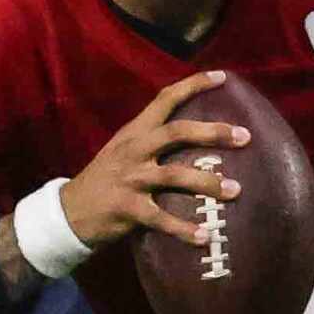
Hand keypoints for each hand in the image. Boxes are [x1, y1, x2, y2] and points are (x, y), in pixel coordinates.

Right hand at [61, 71, 248, 248]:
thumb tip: (199, 135)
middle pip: (177, 133)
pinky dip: (184, 230)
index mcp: (135, 132)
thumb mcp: (124, 150)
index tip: (223, 77)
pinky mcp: (127, 209)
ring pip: (175, 176)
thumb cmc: (106, 180)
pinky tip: (206, 236)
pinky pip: (161, 219)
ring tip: (236, 190)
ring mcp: (130, 179)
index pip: (165, 99)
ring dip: (208, 183)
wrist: (69, 211)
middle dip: (212, 132)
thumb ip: (153, 140)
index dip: (194, 85)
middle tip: (245, 136)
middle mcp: (134, 150)